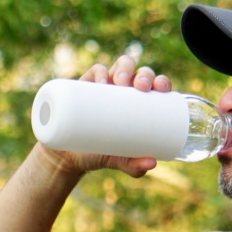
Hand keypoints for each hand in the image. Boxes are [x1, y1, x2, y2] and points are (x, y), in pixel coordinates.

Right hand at [37, 54, 171, 180]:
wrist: (70, 155)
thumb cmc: (101, 152)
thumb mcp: (119, 160)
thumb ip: (134, 166)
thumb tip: (151, 164)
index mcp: (141, 102)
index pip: (156, 85)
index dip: (161, 81)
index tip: (161, 89)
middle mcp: (126, 90)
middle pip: (140, 73)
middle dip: (144, 75)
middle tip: (140, 88)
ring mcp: (106, 85)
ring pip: (121, 65)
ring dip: (125, 68)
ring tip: (120, 82)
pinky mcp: (86, 85)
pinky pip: (95, 70)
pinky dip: (100, 72)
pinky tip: (102, 80)